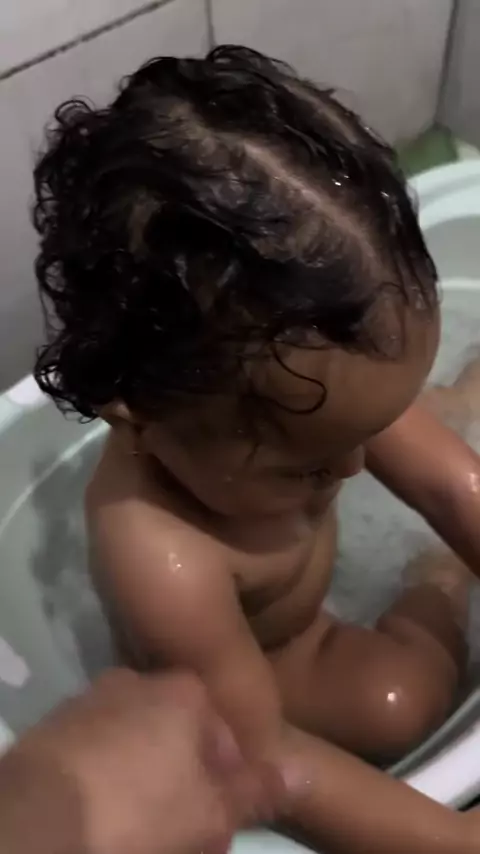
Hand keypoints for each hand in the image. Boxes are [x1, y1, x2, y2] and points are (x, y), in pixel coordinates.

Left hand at [0, 669, 285, 853]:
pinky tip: (104, 817)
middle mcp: (137, 681)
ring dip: (149, 786)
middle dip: (188, 789)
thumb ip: (257, 789)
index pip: (226, 737)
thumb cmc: (141, 808)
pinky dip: (108, 782)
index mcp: (183, 691)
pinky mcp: (55, 727)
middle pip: (180, 741)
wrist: (39, 816)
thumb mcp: (211, 811)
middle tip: (185, 836)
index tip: (219, 824)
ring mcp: (91, 700)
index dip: (229, 787)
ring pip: (138, 747)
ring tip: (143, 833)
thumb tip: (303, 771)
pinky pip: (99, 755)